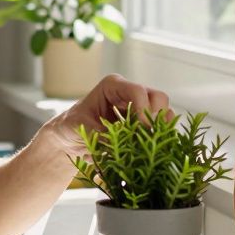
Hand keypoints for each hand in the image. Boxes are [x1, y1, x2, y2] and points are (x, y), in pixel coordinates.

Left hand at [43, 74, 170, 156]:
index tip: (144, 129)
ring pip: (164, 112)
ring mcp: (139, 107)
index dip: (144, 109)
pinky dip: (161, 138)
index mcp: (112, 86)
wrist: (70, 139)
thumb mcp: (81, 128)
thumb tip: (123, 143)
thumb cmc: (71, 127)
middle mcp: (129, 93)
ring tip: (154, 145)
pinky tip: (155, 149)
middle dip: (157, 117)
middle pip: (158, 97)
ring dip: (162, 129)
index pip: (137, 91)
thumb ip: (102, 133)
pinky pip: (161, 127)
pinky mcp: (143, 123)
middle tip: (150, 137)